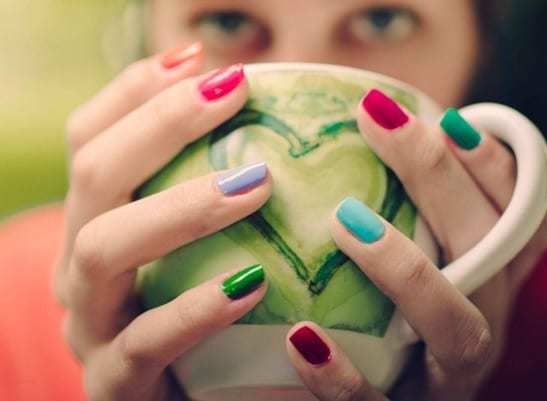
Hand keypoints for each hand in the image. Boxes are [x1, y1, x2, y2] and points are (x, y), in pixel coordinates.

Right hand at [53, 45, 271, 400]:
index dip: (137, 90)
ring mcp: (88, 323)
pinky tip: (253, 284)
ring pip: (106, 248)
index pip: (90, 137)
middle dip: (162, 124)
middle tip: (235, 93)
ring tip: (256, 184)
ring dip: (182, 206)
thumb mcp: (189, 247)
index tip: (203, 59)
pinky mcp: (113, 381)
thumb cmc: (192, 315)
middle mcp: (77, 264)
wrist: (179, 400)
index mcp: (92, 222)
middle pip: (92, 174)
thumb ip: (208, 190)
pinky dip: (197, 308)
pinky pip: (147, 340)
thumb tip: (261, 125)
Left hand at [284, 90, 546, 400]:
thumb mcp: (404, 256)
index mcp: (489, 280)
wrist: (380, 393)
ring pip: (457, 328)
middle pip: (491, 249)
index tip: (444, 116)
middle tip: (380, 119)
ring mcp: (449, 376)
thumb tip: (352, 124)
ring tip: (344, 220)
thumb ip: (398, 204)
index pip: (518, 216)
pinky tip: (301, 336)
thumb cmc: (385, 313)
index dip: (494, 165)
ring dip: (406, 268)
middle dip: (441, 178)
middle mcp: (483, 322)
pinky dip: (344, 375)